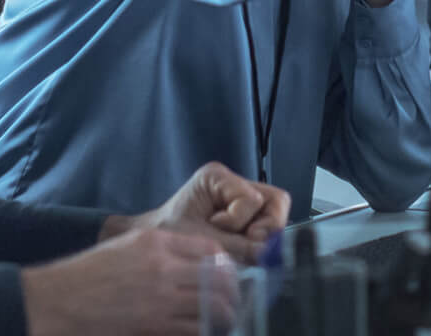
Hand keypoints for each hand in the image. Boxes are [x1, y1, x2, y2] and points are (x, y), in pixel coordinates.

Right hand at [19, 227, 238, 335]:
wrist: (56, 301)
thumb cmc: (86, 276)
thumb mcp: (125, 248)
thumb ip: (160, 251)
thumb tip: (193, 265)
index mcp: (157, 242)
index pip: (211, 248)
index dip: (226, 265)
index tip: (228, 277)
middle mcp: (164, 266)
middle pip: (220, 277)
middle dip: (232, 293)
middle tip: (232, 304)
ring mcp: (161, 297)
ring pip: (214, 306)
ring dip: (224, 317)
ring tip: (223, 322)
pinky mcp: (154, 325)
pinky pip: (195, 329)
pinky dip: (204, 332)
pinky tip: (202, 333)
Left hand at [107, 161, 289, 262]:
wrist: (154, 242)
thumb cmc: (170, 236)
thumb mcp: (201, 240)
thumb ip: (236, 246)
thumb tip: (270, 254)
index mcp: (216, 177)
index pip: (252, 199)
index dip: (240, 221)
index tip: (215, 228)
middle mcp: (233, 182)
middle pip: (276, 202)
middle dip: (262, 229)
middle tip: (237, 242)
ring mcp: (242, 196)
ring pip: (275, 215)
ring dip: (258, 237)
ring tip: (231, 244)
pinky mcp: (246, 212)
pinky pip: (267, 226)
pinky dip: (253, 241)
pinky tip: (232, 244)